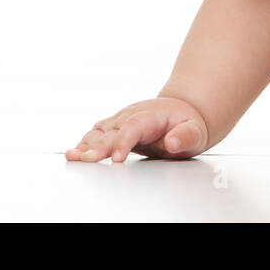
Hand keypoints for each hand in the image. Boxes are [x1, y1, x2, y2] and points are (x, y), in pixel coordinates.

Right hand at [65, 96, 208, 162]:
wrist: (182, 110)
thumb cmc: (188, 124)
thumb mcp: (196, 131)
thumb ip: (186, 136)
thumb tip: (172, 142)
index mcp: (151, 116)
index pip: (134, 127)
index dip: (124, 141)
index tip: (117, 158)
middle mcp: (132, 116)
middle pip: (112, 130)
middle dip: (98, 146)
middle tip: (87, 160)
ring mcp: (121, 121)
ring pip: (100, 131)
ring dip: (86, 144)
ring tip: (73, 157)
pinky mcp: (115, 128)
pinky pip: (96, 135)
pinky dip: (84, 144)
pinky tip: (73, 154)